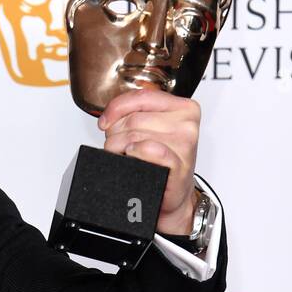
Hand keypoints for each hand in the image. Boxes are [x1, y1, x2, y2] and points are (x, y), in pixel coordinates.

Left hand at [98, 88, 199, 234]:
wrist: (173, 195)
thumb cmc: (163, 163)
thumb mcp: (154, 131)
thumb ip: (138, 115)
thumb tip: (110, 116)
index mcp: (183, 108)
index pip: (142, 97)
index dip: (116, 108)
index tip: (104, 122)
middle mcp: (187, 123)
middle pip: (134, 119)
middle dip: (115, 134)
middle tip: (117, 147)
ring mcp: (185, 143)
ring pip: (135, 135)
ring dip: (119, 148)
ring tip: (123, 156)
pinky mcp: (179, 164)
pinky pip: (150, 150)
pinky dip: (136, 152)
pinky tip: (132, 157)